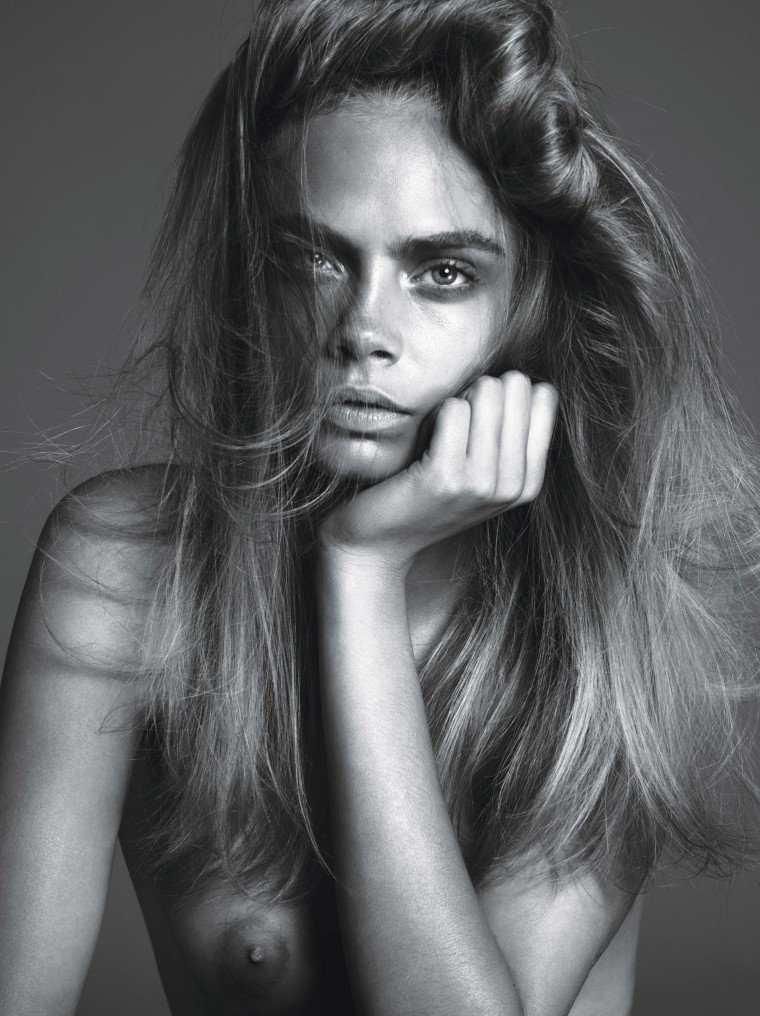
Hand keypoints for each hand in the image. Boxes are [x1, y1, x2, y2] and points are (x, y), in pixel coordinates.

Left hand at [317, 371, 558, 573]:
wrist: (381, 539)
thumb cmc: (426, 492)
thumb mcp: (482, 472)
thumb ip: (508, 434)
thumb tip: (520, 376)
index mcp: (529, 482)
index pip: (543, 397)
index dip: (506, 392)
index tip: (480, 418)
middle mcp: (512, 486)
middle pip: (515, 388)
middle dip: (482, 390)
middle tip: (455, 423)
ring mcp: (481, 483)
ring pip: (486, 393)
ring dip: (458, 400)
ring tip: (440, 434)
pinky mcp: (446, 476)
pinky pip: (453, 409)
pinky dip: (436, 412)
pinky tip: (425, 442)